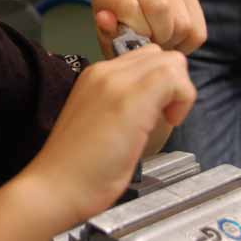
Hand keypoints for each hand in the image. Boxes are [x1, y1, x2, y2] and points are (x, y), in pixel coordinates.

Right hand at [20, 46, 196, 223]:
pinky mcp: (130, 97)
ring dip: (178, 91)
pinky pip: (174, 78)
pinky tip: (168, 123)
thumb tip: (153, 105)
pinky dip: (182, 100)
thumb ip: (122, 106)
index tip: (155, 112)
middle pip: (160, 55)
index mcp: (96, 77)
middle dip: (173, 84)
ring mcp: (116, 81)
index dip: (160, 84)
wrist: (57, 185)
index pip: (145, 59)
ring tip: (164, 120)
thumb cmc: (78, 168)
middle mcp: (105, 72)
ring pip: (171, 61)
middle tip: (162, 116)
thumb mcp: (101, 123)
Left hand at [90, 0, 205, 58]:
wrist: (133, 36)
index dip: (136, 32)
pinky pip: (196, 28)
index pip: (130, 6)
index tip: (135, 41)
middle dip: (158, 37)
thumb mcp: (108, 43)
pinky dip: (186, 44)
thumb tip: (105, 18)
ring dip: (173, 41)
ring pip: (182, 22)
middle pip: (161, 8)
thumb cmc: (117, 40)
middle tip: (150, 45)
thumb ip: (108, 33)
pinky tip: (171, 40)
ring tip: (158, 42)